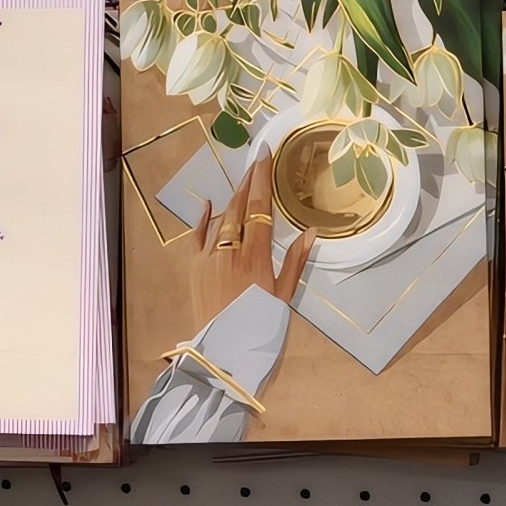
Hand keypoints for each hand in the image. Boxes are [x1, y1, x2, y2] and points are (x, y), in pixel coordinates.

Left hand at [189, 160, 316, 323]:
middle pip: (239, 206)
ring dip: (233, 200)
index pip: (260, 208)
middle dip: (248, 181)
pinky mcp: (194, 267)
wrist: (225, 350)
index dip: (261, 178)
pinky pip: (197, 236)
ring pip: (221, 219)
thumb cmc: (260, 325)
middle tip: (256, 161)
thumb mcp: (284, 295)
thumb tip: (311, 230)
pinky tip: (209, 204)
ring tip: (244, 185)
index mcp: (256, 256)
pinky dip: (203, 218)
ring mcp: (209, 257)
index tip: (264, 155)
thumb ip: (296, 260)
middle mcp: (230, 251)